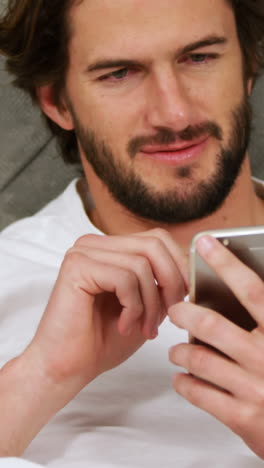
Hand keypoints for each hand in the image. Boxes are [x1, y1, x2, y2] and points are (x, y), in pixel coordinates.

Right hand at [28, 228, 186, 390]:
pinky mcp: (76, 266)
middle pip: (154, 244)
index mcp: (111, 248)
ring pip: (141, 263)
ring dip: (151, 303)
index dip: (180, 266)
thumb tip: (192, 266)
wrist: (68, 368)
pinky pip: (124, 277)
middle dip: (171, 282)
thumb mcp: (146, 305)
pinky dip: (133, 306)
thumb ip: (163, 283)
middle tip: (170, 315)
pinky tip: (123, 326)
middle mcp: (95, 244)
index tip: (184, 298)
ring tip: (144, 328)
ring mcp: (83, 252)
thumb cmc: (104, 340)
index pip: (158, 238)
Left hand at [169, 235, 263, 458]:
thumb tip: (243, 286)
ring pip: (199, 359)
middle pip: (212, 324)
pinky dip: (184, 382)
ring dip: (180, 351)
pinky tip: (183, 378)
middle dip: (184, 314)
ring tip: (176, 349)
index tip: (204, 243)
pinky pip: (200, 392)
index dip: (226, 263)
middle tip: (174, 310)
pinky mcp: (243, 418)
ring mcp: (255, 389)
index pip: (252, 290)